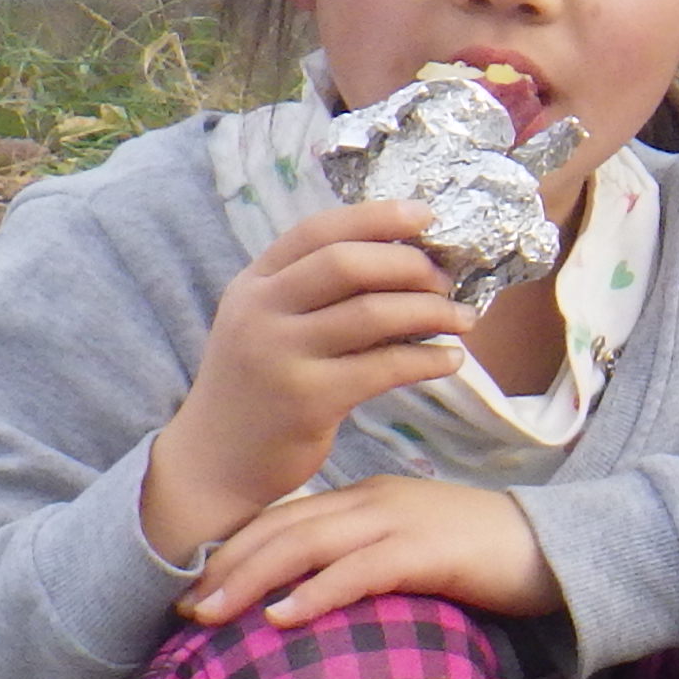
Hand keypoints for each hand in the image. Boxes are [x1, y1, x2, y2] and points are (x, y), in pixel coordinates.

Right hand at [142, 201, 473, 559]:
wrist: (215, 463)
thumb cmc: (258, 388)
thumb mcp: (267, 326)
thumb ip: (314, 292)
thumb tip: (403, 262)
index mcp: (253, 283)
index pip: (317, 230)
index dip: (375, 216)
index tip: (425, 215)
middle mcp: (260, 311)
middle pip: (348, 263)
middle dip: (410, 265)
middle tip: (447, 281)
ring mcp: (280, 355)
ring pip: (373, 313)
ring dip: (431, 311)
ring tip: (463, 318)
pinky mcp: (307, 400)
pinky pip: (384, 367)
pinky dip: (427, 360)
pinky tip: (449, 360)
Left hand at [183, 474, 554, 629]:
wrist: (562, 548)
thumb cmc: (491, 560)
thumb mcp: (419, 553)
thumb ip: (372, 565)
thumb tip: (322, 603)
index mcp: (369, 500)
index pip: (286, 517)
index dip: (235, 551)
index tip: (196, 589)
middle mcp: (375, 502)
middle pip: (282, 527)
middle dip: (226, 567)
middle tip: (183, 608)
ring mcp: (400, 522)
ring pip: (306, 544)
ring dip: (251, 581)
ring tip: (211, 616)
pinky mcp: (427, 552)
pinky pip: (358, 571)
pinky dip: (315, 594)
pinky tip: (281, 619)